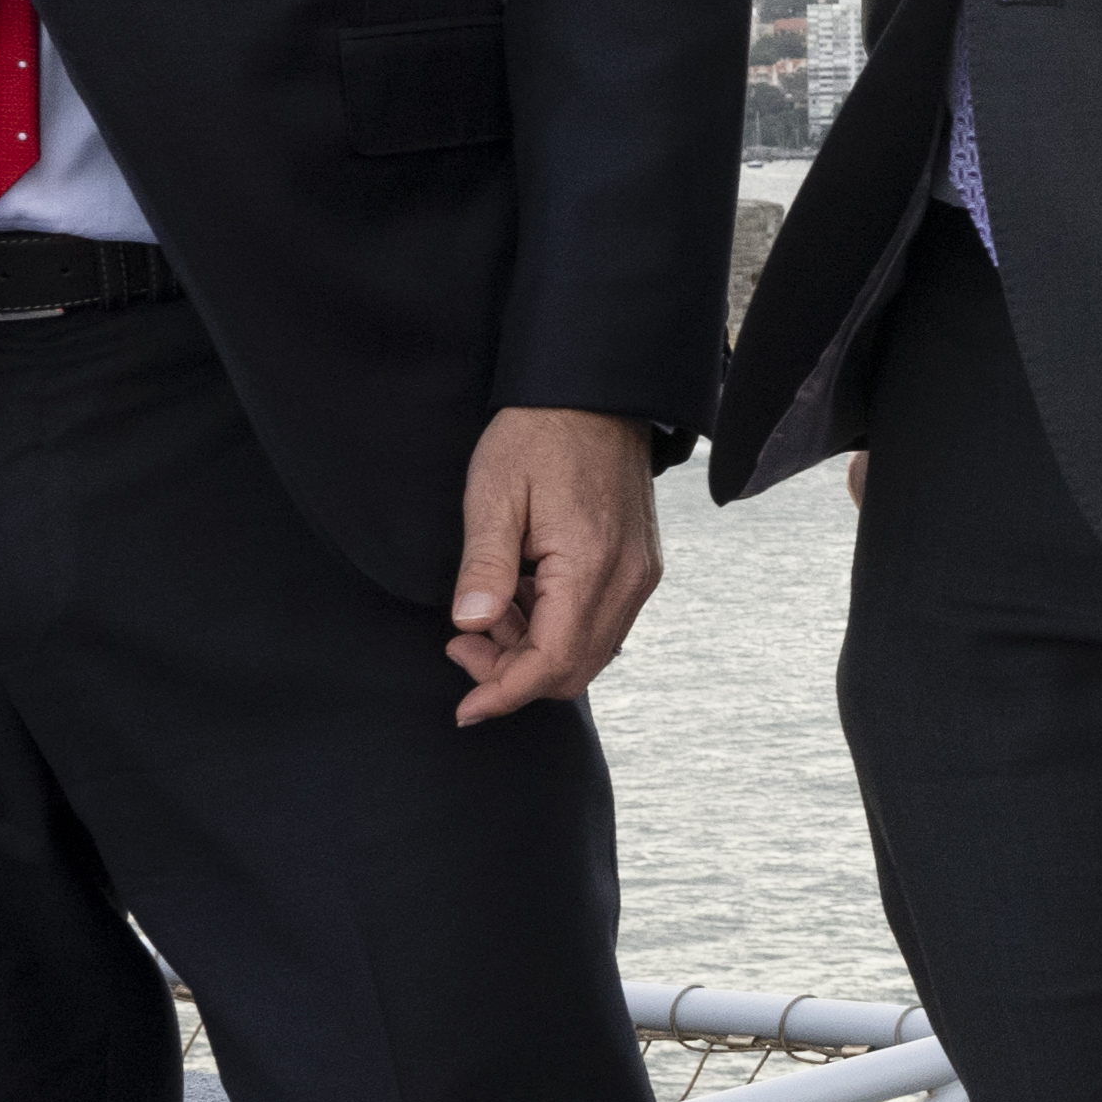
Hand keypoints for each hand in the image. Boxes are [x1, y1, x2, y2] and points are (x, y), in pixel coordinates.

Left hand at [448, 406, 666, 727]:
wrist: (595, 392)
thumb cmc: (539, 434)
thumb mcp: (494, 493)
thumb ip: (484, 566)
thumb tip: (469, 625)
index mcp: (590, 564)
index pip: (552, 662)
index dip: (504, 693)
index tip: (465, 709)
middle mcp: (628, 578)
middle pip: (574, 670)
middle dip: (512, 675)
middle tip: (462, 643)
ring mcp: (640, 574)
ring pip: (589, 652)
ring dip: (533, 651)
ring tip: (488, 609)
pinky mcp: (640, 565)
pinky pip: (601, 623)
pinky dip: (557, 629)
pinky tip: (521, 597)